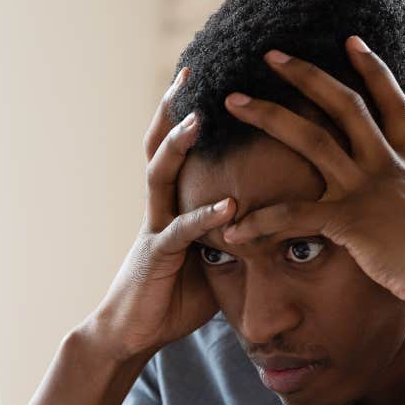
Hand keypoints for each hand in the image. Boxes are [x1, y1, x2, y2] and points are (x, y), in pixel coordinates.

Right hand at [88, 68, 235, 360]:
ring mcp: (155, 229)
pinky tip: (229, 205)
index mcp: (171, 206)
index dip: (186, 115)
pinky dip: (205, 217)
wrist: (132, 333)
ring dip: (178, 144)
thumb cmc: (173, 299)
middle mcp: (159, 209)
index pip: (178, 151)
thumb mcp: (211, 264)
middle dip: (173, 108)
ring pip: (161, 175)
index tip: (208, 81)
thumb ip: (232, 240)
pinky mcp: (156, 257)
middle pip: (161, 147)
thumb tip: (271, 227)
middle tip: (191, 70)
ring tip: (198, 116)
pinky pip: (181, 231)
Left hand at [221, 37, 404, 306]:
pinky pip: (293, 215)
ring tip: (233, 100)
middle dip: (305, 74)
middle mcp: (385, 164)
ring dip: (268, 114)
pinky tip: (233, 232)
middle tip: (271, 55)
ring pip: (311, 139)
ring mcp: (365, 188)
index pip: (390, 102)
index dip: (372, 68)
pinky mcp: (347, 219)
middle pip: (343, 104)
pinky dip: (260, 223)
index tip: (351, 41)